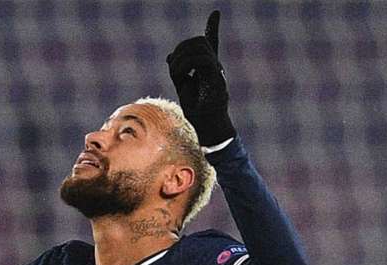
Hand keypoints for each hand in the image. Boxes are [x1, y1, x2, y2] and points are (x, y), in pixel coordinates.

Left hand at [166, 11, 234, 146]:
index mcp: (208, 68)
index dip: (213, 28)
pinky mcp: (217, 81)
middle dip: (182, 47)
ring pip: (199, 49)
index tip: (215, 13)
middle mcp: (215, 67)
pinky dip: (186, 66)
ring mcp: (217, 73)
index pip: (211, 43)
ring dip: (182, 58)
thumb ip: (179, 70)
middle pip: (200, 42)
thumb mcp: (183, 87)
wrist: (207, 128)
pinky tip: (181, 77)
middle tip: (173, 65)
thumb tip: (169, 57)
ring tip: (176, 74)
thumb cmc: (196, 111)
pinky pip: (202, 62)